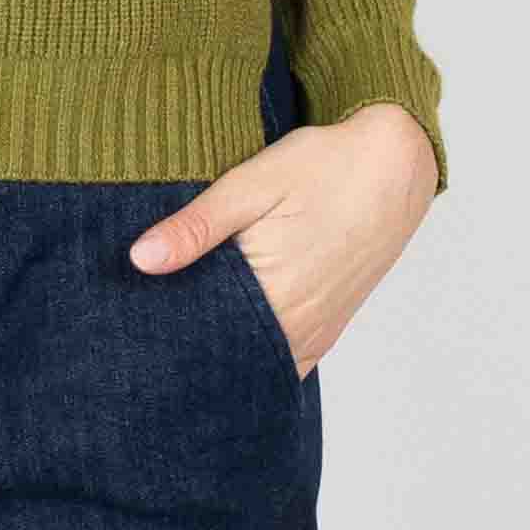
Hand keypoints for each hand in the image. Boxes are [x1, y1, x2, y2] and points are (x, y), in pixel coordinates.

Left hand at [126, 101, 437, 377]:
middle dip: (188, 351)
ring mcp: (316, 331)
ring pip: (255, 364)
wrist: (396, 164)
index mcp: (275, 292)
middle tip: (145, 340)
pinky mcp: (327, 328)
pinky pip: (282, 359)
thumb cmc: (325, 166)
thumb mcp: (252, 183)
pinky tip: (227, 336)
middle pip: (227, 359)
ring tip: (181, 337)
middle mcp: (299, 324)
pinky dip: (253, 354)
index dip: (165, 339)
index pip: (202, 339)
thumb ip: (196, 226)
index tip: (132, 334)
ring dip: (221, 354)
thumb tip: (139, 259)